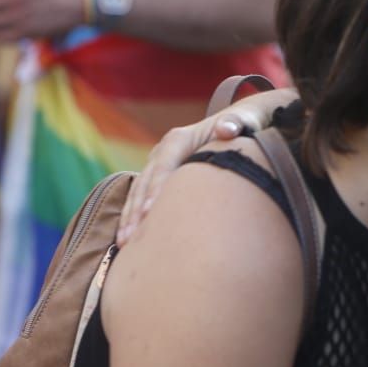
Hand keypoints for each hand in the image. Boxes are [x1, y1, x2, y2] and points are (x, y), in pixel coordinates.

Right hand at [116, 87, 295, 243]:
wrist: (239, 123)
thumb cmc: (242, 126)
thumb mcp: (242, 122)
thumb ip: (233, 125)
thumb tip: (227, 129)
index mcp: (179, 139)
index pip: (163, 166)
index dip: (156, 188)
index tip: (150, 212)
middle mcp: (163, 150)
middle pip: (145, 182)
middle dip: (136, 210)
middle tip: (130, 238)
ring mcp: (159, 164)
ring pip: (138, 192)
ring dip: (130, 217)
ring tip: (124, 244)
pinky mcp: (161, 177)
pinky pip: (143, 198)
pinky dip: (136, 217)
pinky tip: (131, 240)